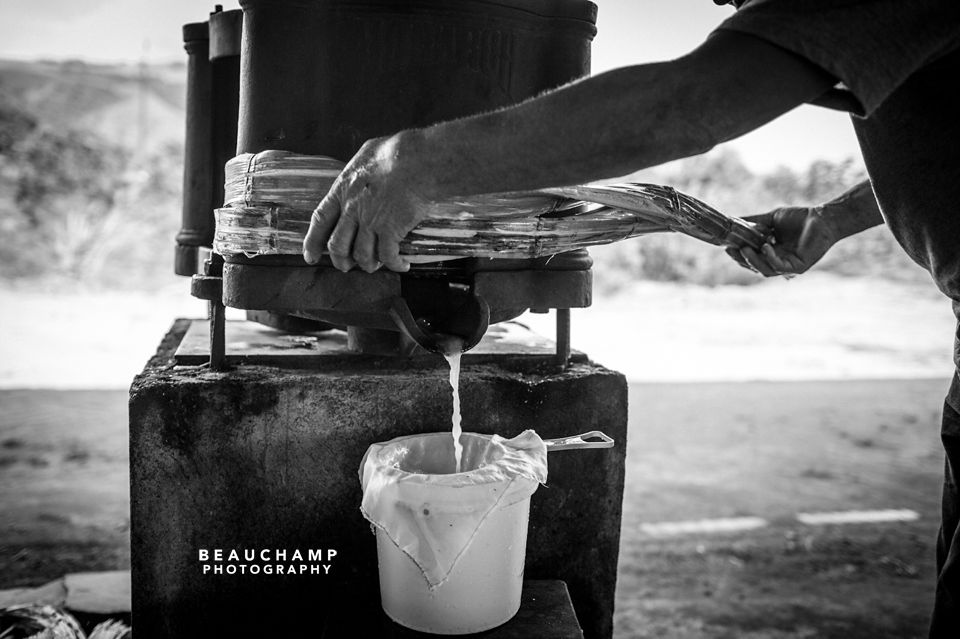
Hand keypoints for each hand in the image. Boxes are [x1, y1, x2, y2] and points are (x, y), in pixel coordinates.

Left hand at [303, 133, 435, 272]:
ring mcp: (371, 222)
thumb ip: (360, 168)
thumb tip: (364, 168)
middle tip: (345, 267)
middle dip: (340, 261)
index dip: (313, 241)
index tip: (310, 256)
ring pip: (362, 255)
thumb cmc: (397, 153)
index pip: (321, 220)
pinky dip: (395, 264)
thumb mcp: (367, 154)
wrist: (416, 162)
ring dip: (369, 265)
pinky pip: (388, 256)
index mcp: (343, 190)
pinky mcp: (391, 231)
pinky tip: (402, 264)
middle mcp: (352, 209)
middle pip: (338, 245)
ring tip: (377, 265)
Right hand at [726, 206, 837, 276]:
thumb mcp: (771, 219)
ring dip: (753, 261)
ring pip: (765, 270)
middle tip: (731, 250)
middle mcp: (778, 261)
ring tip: (744, 249)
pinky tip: (765, 247)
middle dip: (741, 260)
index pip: (751, 258)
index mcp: (771, 253)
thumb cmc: (799, 218)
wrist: (822, 218)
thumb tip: (734, 220)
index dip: (739, 255)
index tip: (727, 246)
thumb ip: (754, 222)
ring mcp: (788, 266)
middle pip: (755, 267)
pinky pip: (779, 267)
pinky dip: (770, 258)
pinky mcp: (798, 267)